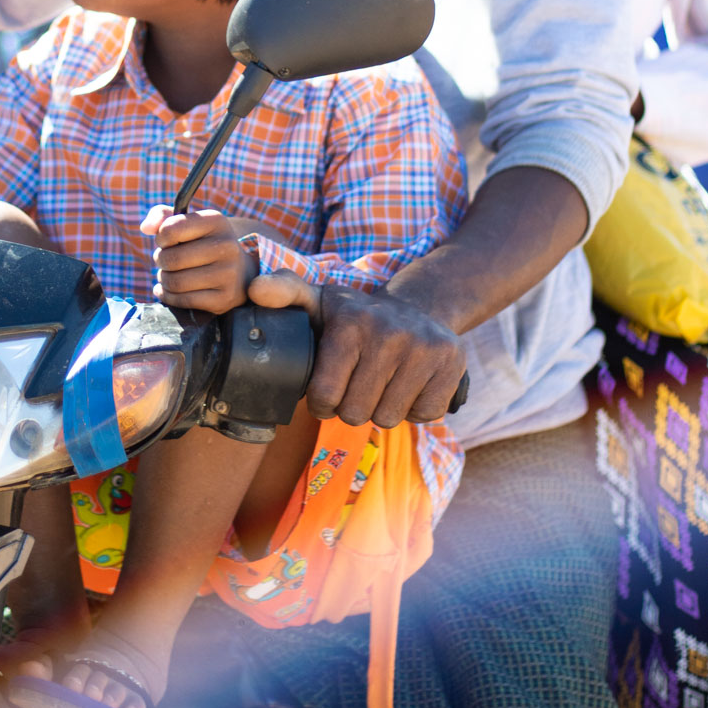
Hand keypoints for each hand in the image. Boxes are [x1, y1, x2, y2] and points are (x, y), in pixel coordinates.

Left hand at [140, 204, 257, 312]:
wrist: (239, 271)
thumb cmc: (202, 243)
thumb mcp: (187, 223)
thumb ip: (162, 217)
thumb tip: (145, 228)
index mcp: (216, 221)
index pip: (171, 229)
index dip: (161, 237)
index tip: (166, 241)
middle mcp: (227, 246)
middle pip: (171, 259)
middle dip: (161, 261)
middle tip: (166, 261)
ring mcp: (228, 274)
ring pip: (175, 282)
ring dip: (164, 280)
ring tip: (170, 275)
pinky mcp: (224, 299)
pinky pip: (183, 301)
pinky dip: (169, 297)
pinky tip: (171, 291)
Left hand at [247, 270, 465, 425]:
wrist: (419, 308)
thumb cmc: (356, 317)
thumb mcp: (318, 301)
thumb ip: (284, 293)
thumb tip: (254, 290)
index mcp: (350, 322)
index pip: (325, 397)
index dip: (324, 401)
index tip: (331, 386)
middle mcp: (389, 332)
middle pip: (356, 413)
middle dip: (353, 406)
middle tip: (359, 383)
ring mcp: (424, 348)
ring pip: (389, 417)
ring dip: (383, 408)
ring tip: (384, 381)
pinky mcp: (452, 364)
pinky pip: (424, 415)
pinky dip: (415, 408)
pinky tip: (409, 383)